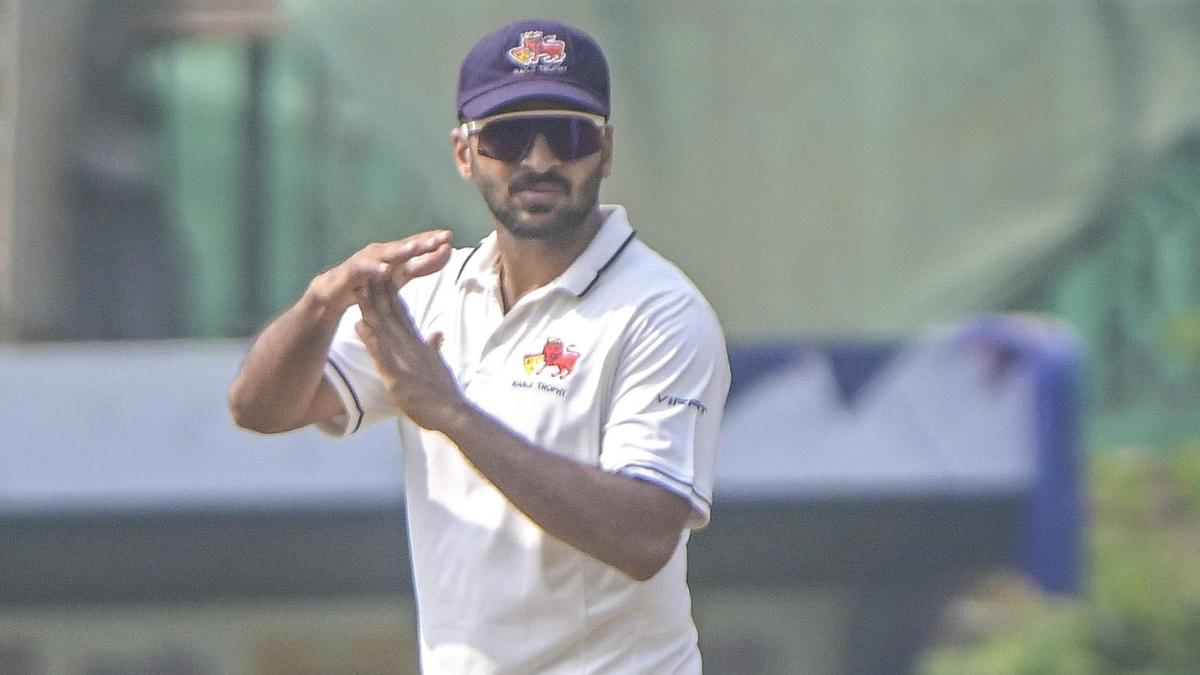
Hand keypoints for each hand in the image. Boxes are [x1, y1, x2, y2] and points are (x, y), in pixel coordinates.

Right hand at [307, 230, 453, 313]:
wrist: (334, 293)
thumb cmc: (370, 282)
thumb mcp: (399, 276)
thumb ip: (422, 266)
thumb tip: (448, 254)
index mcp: (394, 253)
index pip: (416, 244)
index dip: (432, 240)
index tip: (450, 236)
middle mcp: (381, 252)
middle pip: (405, 246)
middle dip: (424, 241)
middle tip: (442, 237)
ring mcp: (366, 260)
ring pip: (386, 254)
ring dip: (401, 250)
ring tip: (416, 248)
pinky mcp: (351, 272)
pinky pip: (363, 269)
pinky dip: (374, 269)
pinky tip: (385, 270)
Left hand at [355, 271, 466, 431]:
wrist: (454, 413)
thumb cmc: (445, 393)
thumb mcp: (439, 364)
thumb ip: (434, 346)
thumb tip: (437, 332)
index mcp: (417, 343)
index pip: (402, 312)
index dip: (390, 292)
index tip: (380, 274)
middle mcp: (411, 346)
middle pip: (391, 314)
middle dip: (377, 291)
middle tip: (366, 269)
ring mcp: (404, 360)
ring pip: (384, 328)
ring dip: (370, 307)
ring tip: (358, 287)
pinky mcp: (398, 377)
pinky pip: (382, 355)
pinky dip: (370, 339)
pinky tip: (359, 324)